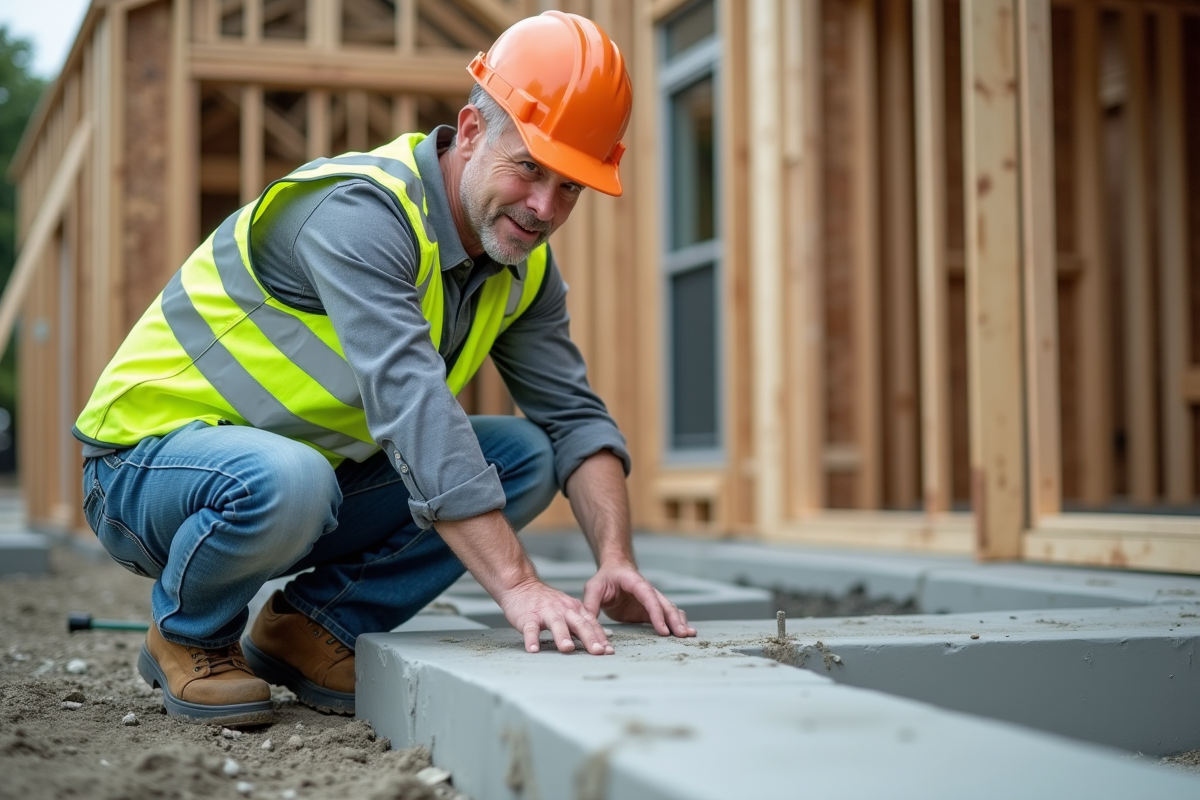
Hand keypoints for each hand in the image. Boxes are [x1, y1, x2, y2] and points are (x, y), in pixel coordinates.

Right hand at [496, 577, 614, 654]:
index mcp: (574, 609)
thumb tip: (599, 641)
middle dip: (590, 638)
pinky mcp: (529, 616)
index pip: (591, 624)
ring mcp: (546, 612)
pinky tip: (533, 649)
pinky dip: (532, 639)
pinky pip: (530, 629)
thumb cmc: (545, 602)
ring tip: (567, 649)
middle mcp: (563, 609)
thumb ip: (581, 623)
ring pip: (556, 624)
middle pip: (579, 624)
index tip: (609, 652)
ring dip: (562, 636)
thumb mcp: (568, 609)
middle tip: (598, 652)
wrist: (521, 585)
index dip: (601, 638)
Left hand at [582, 563, 696, 637]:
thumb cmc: (605, 578)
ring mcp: (651, 601)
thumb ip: (591, 604)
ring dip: (679, 621)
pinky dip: (675, 624)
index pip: (649, 597)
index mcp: (635, 583)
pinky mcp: (650, 611)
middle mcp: (648, 591)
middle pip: (665, 604)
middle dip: (674, 620)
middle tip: (683, 635)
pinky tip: (683, 634)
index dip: (656, 613)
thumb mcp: (594, 588)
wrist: (614, 571)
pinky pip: (666, 616)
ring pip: (670, 610)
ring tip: (689, 635)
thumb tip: (587, 624)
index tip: (663, 630)